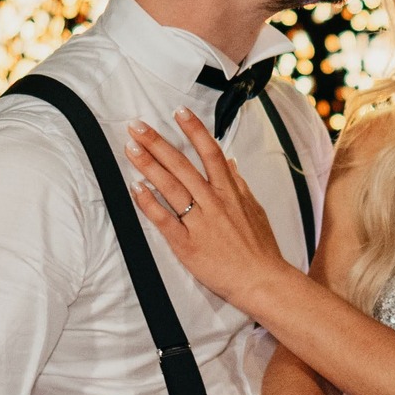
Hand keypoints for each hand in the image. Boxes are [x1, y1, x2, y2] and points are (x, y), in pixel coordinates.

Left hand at [126, 111, 288, 311]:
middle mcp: (214, 203)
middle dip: (158, 143)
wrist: (263, 281)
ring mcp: (199, 223)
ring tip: (131, 148)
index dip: (194, 130)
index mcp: (230, 192)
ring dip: (149, 166)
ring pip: (171, 188)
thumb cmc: (261, 249)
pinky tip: (136, 189)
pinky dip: (149, 204)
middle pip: (182, 165)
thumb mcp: (256, 210)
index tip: (179, 113)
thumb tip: (231, 162)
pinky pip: (164, 220)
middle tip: (137, 126)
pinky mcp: (187, 245)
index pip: (210, 153)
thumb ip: (240, 185)